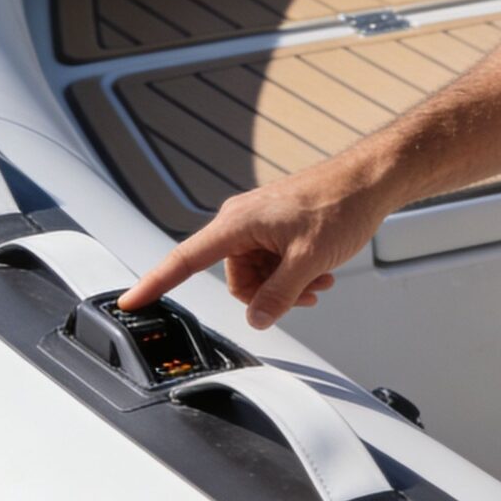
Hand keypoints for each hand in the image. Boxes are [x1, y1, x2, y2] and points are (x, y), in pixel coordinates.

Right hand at [114, 157, 394, 328]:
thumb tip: (257, 320)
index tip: (131, 301)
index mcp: (238, 224)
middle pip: (235, 279)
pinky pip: (271, 262)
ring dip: (285, 285)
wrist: (368, 181)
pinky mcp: (274, 225)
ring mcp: (258, 223)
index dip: (156, 283)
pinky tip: (318, 272)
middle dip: (268, 293)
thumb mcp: (308, 262)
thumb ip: (278, 296)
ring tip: (318, 280)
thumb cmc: (339, 206)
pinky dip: (292, 272)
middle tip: (303, 293)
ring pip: (257, 274)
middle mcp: (241, 221)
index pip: (186, 260)